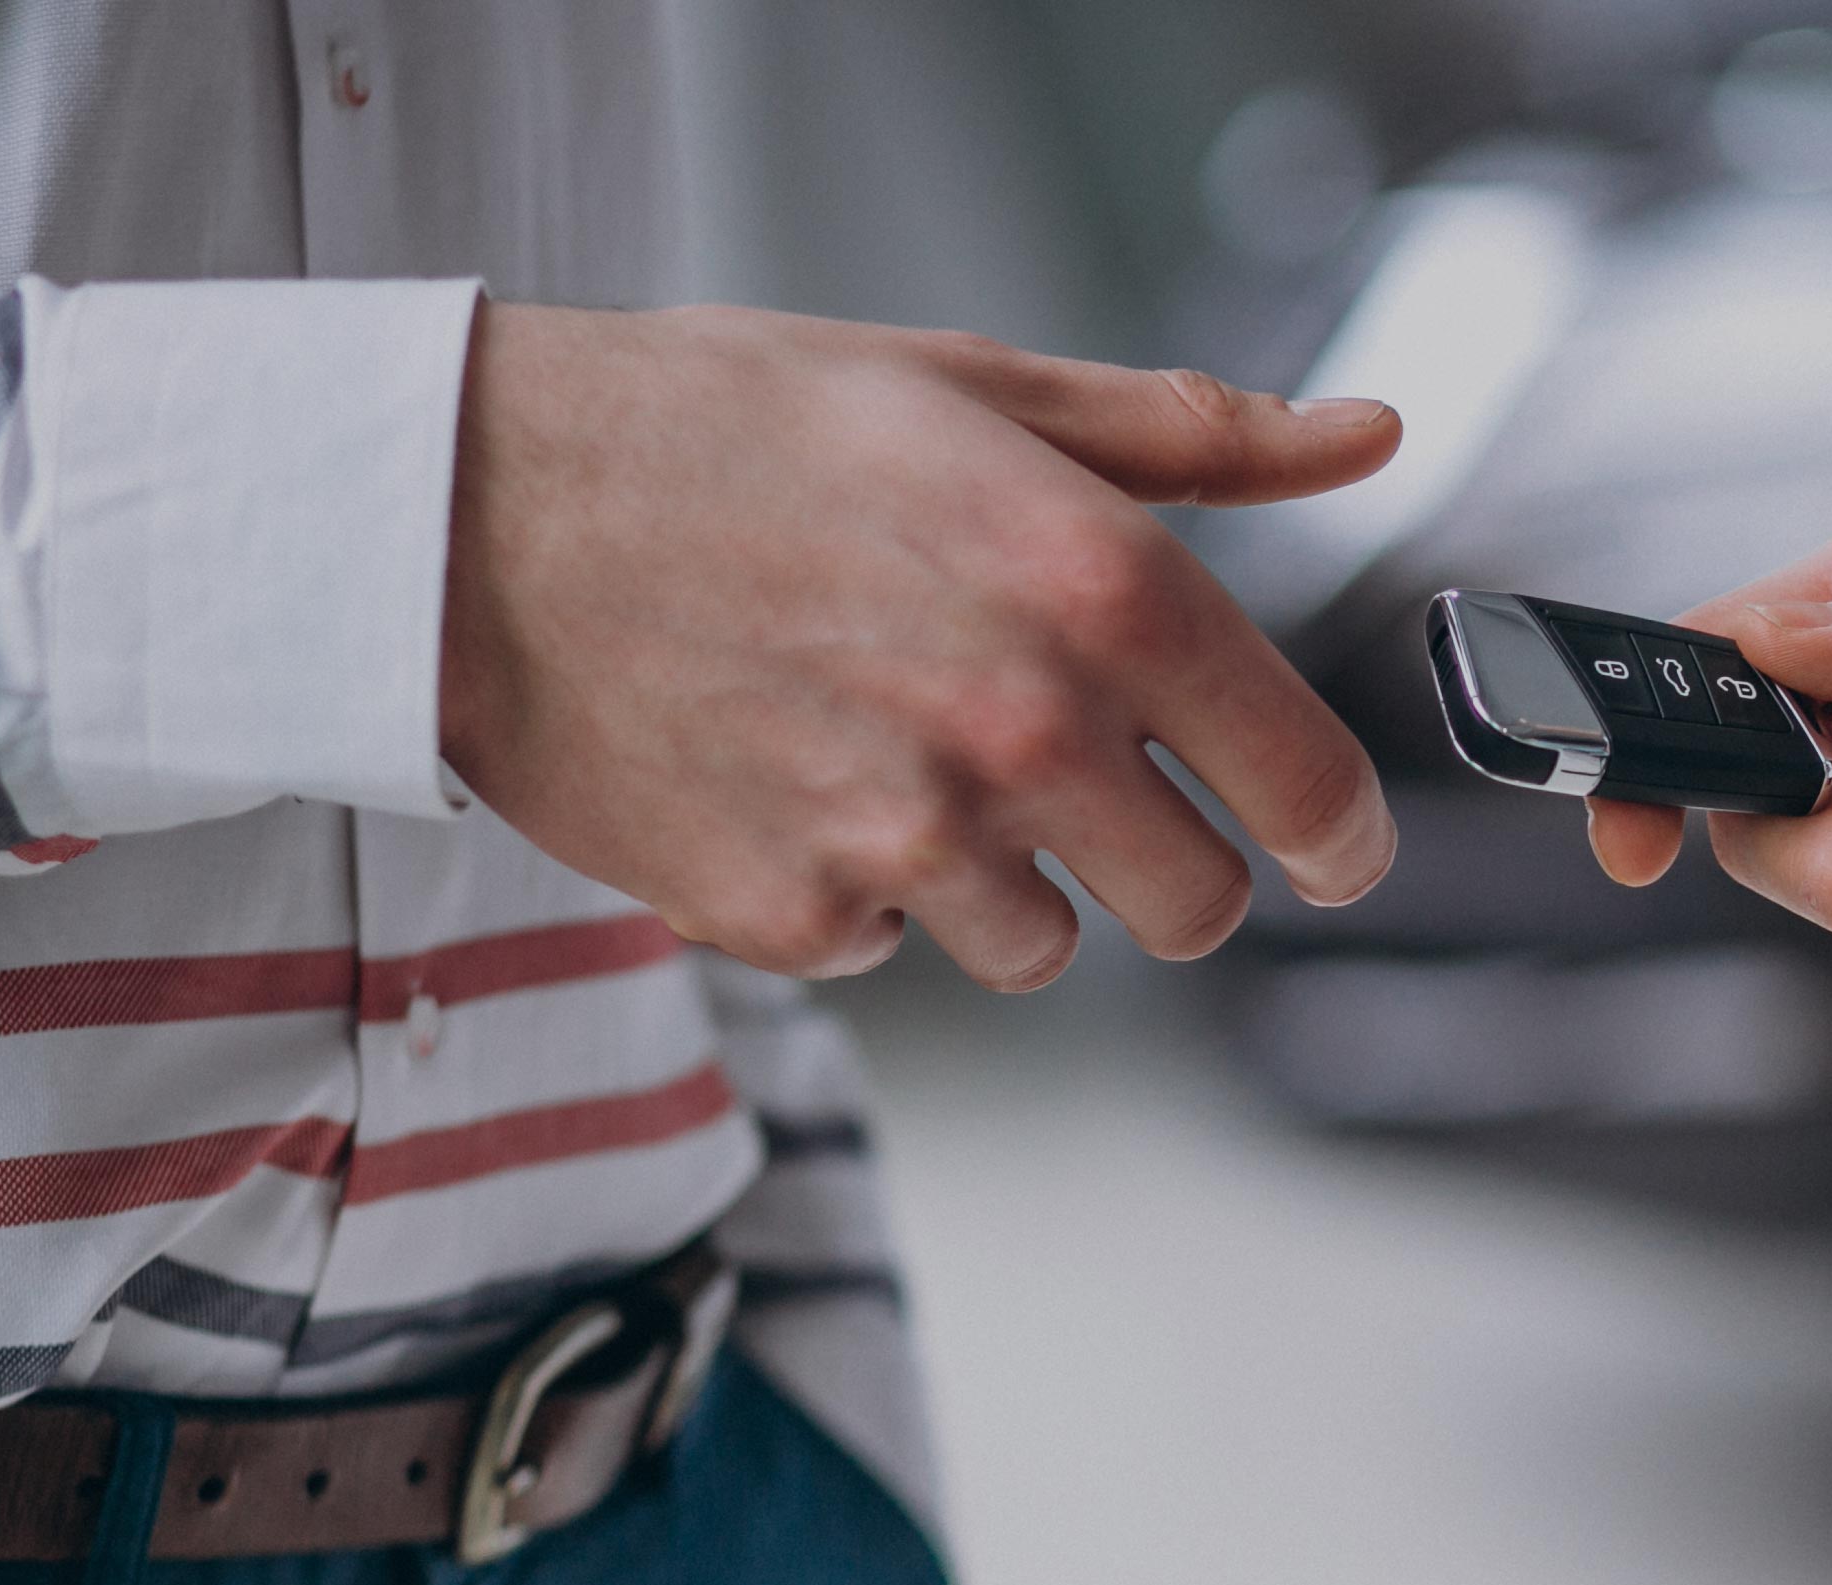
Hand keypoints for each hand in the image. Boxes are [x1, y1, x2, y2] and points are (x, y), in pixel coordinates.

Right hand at [440, 301, 1401, 990]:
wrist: (467, 510)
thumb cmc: (726, 428)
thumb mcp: (975, 388)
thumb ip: (1192, 438)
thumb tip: (1364, 435)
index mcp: (1099, 585)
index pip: (1305, 781)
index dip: (1341, 832)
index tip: (1334, 847)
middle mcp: (1023, 726)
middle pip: (1196, 906)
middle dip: (1164, 863)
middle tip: (1083, 791)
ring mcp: (905, 838)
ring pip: (1046, 948)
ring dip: (1005, 880)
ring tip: (897, 751)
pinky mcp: (791, 916)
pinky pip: (889, 949)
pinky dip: (858, 892)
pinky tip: (791, 777)